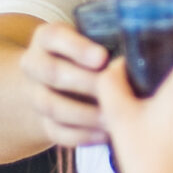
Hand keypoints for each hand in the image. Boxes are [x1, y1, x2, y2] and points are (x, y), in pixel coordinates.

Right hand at [21, 21, 114, 147]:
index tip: (103, 57)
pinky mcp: (42, 123)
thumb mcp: (93, 39)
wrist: (61, 84)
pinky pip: (57, 132)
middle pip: (52, 73)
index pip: (55, 37)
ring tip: (113, 117)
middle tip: (114, 89)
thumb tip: (137, 51)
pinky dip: (83, 135)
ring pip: (52, 106)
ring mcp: (35, 95)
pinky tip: (106, 134)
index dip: (78, 48)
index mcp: (47, 37)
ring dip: (85, 114)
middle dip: (85, 82)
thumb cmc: (90, 55)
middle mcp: (35, 64)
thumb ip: (110, 40)